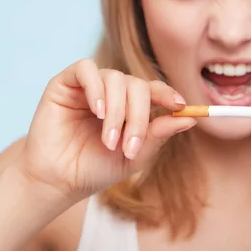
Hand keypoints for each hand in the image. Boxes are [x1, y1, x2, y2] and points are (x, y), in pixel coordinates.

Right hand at [17, 58, 196, 198]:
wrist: (59, 180)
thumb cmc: (95, 168)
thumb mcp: (134, 155)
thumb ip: (158, 135)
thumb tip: (191, 118)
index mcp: (130, 106)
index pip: (153, 90)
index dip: (167, 94)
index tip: (180, 106)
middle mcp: (111, 92)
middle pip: (136, 85)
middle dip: (138, 115)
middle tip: (130, 145)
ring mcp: (89, 85)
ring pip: (115, 79)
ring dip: (117, 111)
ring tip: (109, 140)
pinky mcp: (66, 82)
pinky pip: (86, 69)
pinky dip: (96, 87)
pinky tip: (97, 110)